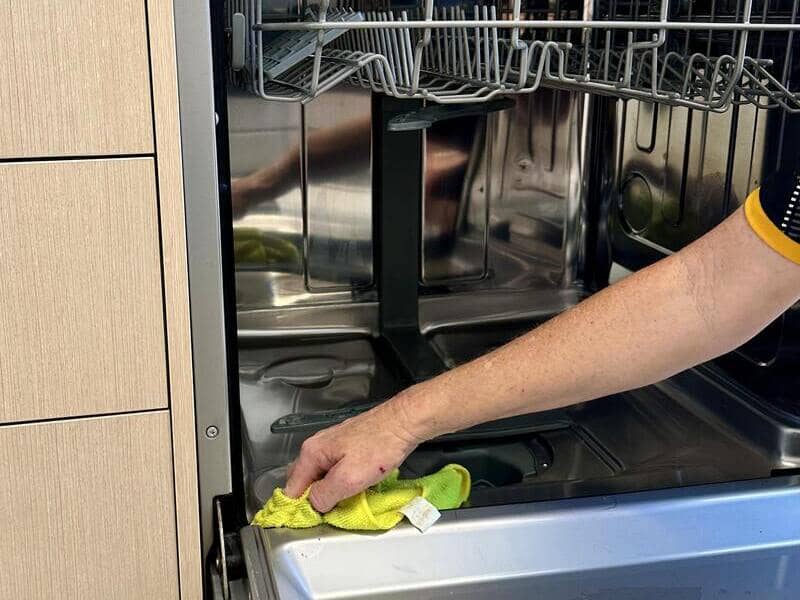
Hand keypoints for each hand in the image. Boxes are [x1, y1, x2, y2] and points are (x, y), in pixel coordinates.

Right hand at [283, 392, 424, 512]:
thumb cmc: (379, 448)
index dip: (300, 507)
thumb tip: (314, 505)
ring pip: (321, 476)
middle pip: (304, 481)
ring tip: (345, 500)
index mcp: (311, 453)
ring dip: (329, 490)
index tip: (314, 520)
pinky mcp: (347, 446)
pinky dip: (340, 481)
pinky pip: (335, 469)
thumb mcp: (349, 479)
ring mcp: (332, 444)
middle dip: (313, 499)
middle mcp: (317, 446)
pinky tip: (354, 487)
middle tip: (331, 511)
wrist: (404, 423)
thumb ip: (325, 495)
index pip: (292, 488)